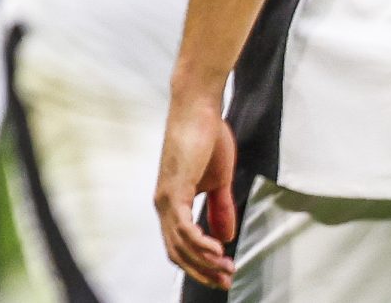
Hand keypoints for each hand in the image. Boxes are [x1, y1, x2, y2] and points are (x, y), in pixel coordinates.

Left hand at [154, 87, 239, 288]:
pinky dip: (200, 245)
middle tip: (227, 282)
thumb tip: (224, 238)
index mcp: (172, 202)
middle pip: (177, 252)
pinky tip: (218, 252)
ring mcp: (165, 198)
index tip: (224, 275)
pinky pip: (184, 229)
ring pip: (180, 245)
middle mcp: (163, 203)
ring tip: (227, 269)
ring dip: (205, 262)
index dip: (200, 265)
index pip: (179, 245)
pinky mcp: (173, 190)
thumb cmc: (207, 139)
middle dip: (203, 272)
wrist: (198, 110)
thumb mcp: (218, 182)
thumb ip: (220, 208)